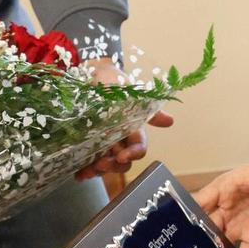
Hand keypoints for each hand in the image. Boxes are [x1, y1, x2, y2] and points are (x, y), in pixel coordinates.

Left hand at [76, 55, 172, 180]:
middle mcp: (119, 139)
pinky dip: (84, 170)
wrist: (91, 74)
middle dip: (113, 166)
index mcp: (132, 129)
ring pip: (105, 164)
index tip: (123, 155)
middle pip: (122, 161)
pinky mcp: (87, 144)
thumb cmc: (113, 82)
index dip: (133, 154)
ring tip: (87, 171)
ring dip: (98, 171)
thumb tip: (170, 121)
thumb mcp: (131, 93)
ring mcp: (103, 143)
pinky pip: (88, 161)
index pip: (138, 148)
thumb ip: (148, 110)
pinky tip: (78, 173)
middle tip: (101, 163)